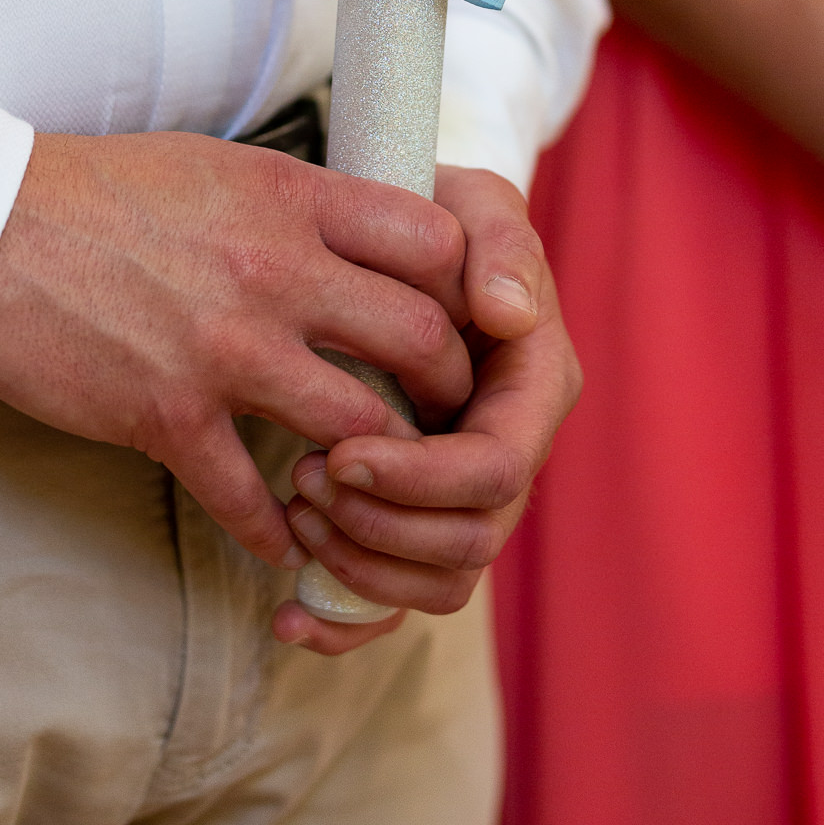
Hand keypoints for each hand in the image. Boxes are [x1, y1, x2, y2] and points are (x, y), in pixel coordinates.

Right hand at [0, 132, 471, 571]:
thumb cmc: (98, 190)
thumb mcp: (218, 167)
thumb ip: (297, 205)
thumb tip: (358, 236)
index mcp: (293, 199)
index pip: (434, 241)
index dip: (467, 286)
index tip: (465, 317)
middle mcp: (277, 272)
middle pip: (421, 338)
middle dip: (451, 387)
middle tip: (448, 412)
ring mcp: (226, 350)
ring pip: (358, 427)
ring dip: (380, 467)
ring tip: (380, 482)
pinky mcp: (167, 416)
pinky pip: (249, 497)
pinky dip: (275, 529)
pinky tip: (281, 540)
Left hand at [272, 166, 579, 652]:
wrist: (407, 236)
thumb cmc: (445, 217)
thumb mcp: (478, 207)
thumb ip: (501, 247)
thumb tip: (508, 313)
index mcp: (535, 388)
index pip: (494, 467)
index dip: (419, 476)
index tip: (341, 450)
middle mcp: (511, 449)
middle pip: (467, 541)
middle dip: (382, 526)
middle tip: (305, 479)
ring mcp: (468, 489)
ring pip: (436, 580)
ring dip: (361, 564)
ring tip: (295, 510)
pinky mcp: (423, 512)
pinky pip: (399, 594)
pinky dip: (346, 617)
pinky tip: (288, 614)